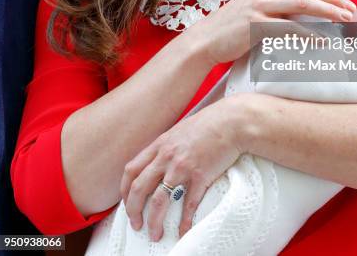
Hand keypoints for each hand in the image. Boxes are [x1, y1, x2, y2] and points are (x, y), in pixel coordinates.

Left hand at [120, 96, 243, 241]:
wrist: (232, 121)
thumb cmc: (210, 123)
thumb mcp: (180, 130)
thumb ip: (168, 145)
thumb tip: (160, 161)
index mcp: (160, 144)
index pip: (131, 170)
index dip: (125, 190)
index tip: (127, 202)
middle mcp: (167, 156)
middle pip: (139, 188)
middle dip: (133, 211)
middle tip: (136, 224)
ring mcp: (182, 167)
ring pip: (158, 200)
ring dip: (154, 221)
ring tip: (155, 234)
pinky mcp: (200, 176)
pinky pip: (188, 204)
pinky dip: (184, 221)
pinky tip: (182, 231)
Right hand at [184, 0, 356, 65]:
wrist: (206, 40)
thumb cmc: (234, 28)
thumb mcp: (257, 7)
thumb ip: (279, 4)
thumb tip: (309, 9)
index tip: (345, 3)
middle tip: (352, 10)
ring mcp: (260, 5)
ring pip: (303, 3)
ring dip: (328, 11)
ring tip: (344, 20)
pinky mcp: (256, 23)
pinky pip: (290, 27)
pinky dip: (311, 33)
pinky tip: (324, 39)